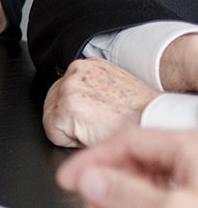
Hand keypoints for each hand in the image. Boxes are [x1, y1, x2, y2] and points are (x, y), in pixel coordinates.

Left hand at [42, 58, 157, 147]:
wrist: (156, 121)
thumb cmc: (140, 113)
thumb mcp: (112, 90)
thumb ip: (90, 90)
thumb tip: (79, 103)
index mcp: (86, 65)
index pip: (60, 93)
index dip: (76, 113)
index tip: (95, 117)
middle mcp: (76, 70)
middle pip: (52, 104)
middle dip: (70, 120)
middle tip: (98, 124)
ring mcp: (70, 87)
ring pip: (52, 119)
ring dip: (71, 130)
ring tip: (98, 127)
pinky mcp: (68, 106)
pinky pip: (54, 133)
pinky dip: (70, 142)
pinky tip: (93, 134)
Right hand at [57, 127, 197, 207]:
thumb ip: (125, 195)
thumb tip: (89, 180)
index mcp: (189, 146)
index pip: (125, 141)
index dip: (91, 160)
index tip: (69, 179)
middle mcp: (196, 156)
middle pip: (138, 161)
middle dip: (111, 186)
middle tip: (92, 205)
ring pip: (153, 181)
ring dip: (132, 203)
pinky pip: (170, 196)